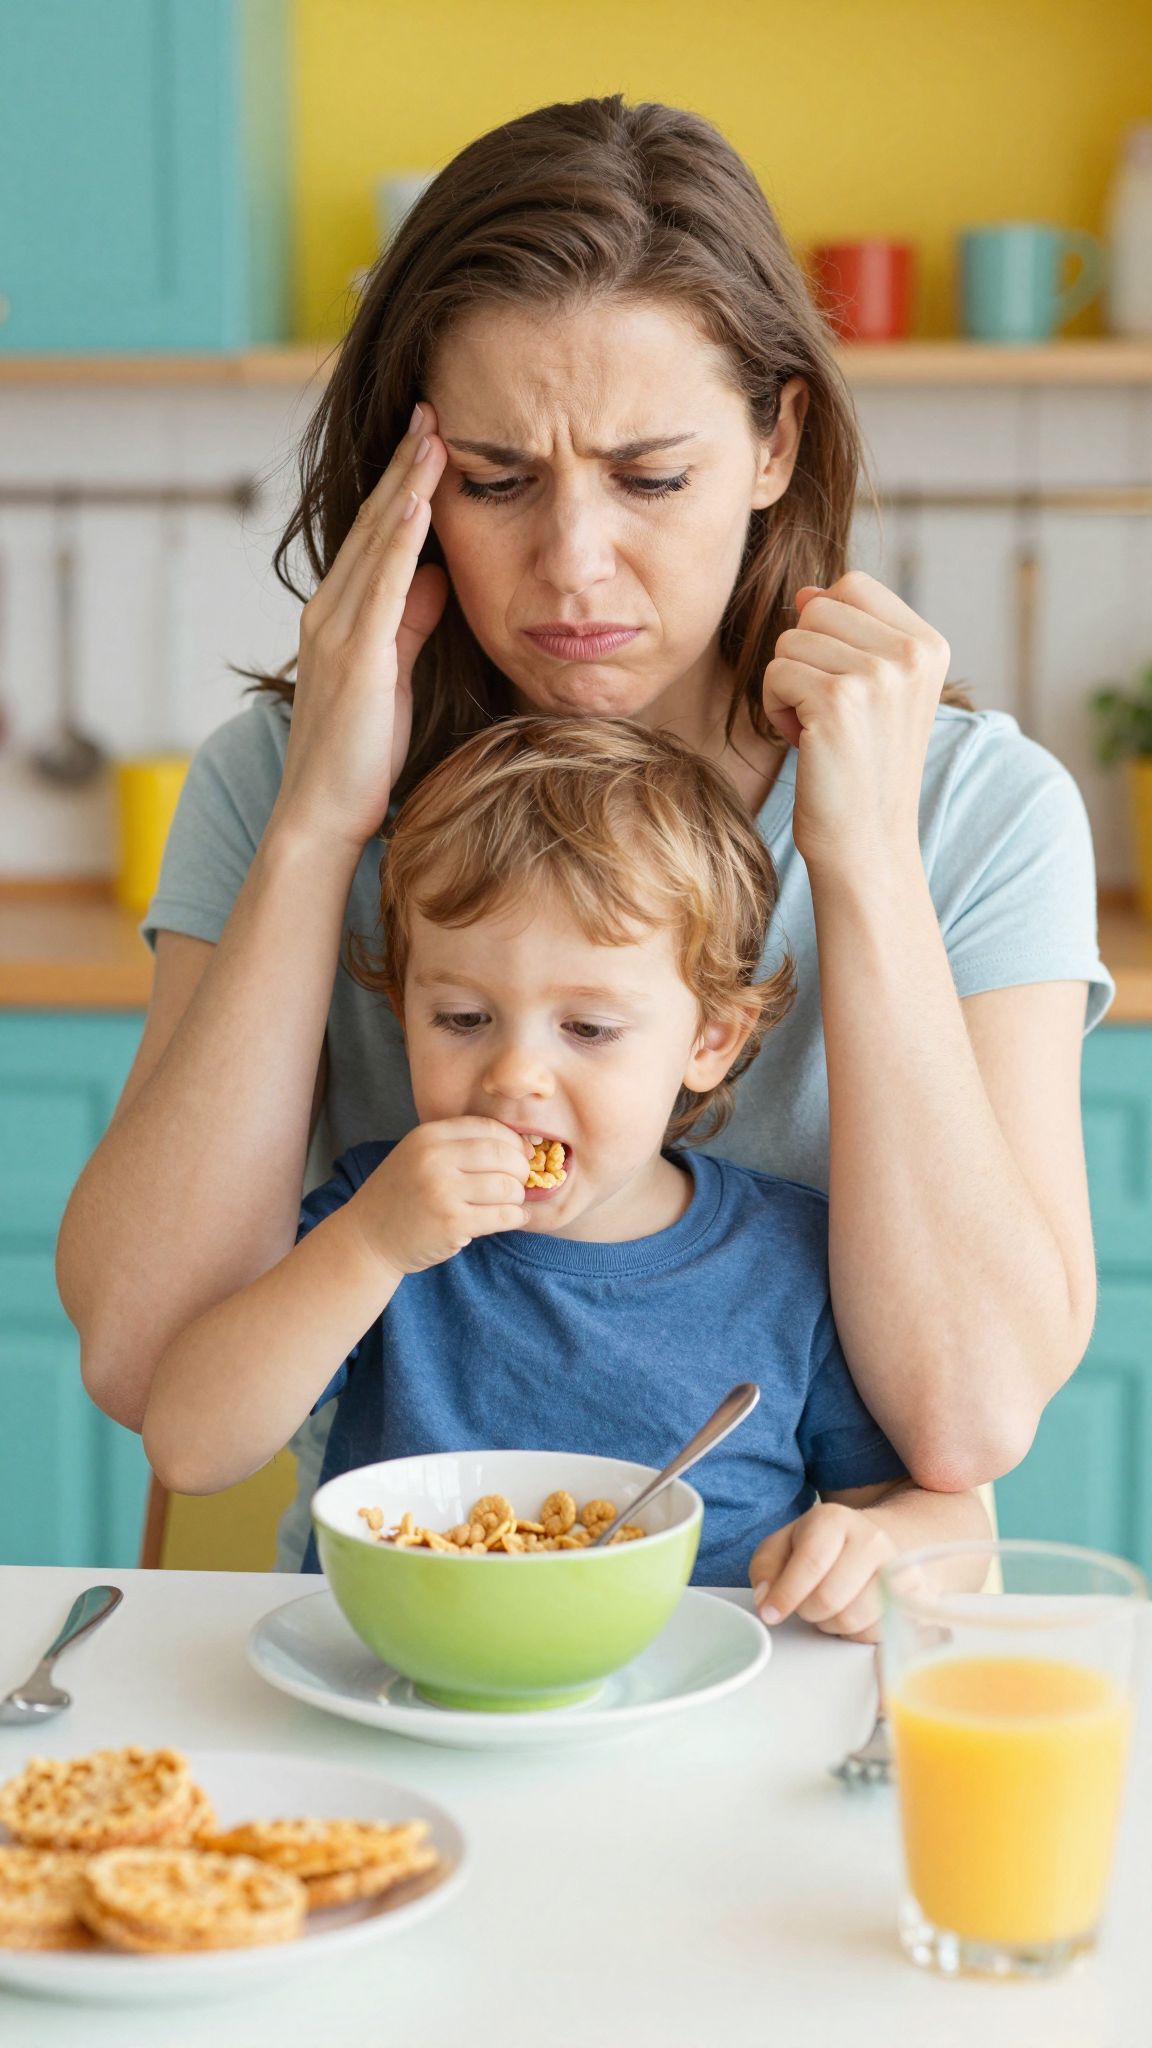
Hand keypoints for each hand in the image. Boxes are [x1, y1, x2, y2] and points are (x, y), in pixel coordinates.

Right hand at [274, 401, 450, 850]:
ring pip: (374, 542)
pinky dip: (399, 537)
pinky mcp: (355, 655)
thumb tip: (437, 575)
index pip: (373, 538)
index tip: (430, 441)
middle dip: (403, 466)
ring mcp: (337, 630)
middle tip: (431, 411)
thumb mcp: (396, 675)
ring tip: (433, 435)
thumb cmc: (361, 759)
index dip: (401, 487)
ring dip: (406, 485)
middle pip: (370, 524)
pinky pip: (381, 583)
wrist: (322, 814)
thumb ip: (412, 623)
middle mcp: (328, 613)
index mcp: (338, 617)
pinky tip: (420, 500)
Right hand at [348, 1119, 532, 1277]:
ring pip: (507, 1187)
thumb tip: (519, 1146)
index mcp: (429, 1136)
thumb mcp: (419, 1155)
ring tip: (511, 1203)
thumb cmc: (401, 1195)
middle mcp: (435, 1158)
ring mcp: (442, 1191)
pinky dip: (516, 1217)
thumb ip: (458, 1145)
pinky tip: (512, 1218)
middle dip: (521, 1170)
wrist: (368, 1237)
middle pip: (503, 1155)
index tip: (521, 1157)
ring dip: (518, 1196)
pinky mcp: (452, 1223)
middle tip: (519, 1183)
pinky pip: (503, 1216)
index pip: (490, 1128)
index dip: (514, 1143)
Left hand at [748, 1502, 897, 1642]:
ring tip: (829, 1607)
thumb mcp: (783, 1544)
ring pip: (853, 1620)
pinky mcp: (913, 1597)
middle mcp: (871, 1539)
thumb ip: (765, 1567)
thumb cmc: (820, 1547)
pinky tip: (852, 1612)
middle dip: (808, 1611)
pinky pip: (874, 1633)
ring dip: (831, 1624)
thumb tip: (766, 1600)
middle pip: (830, 1598)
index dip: (786, 1595)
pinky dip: (855, 1632)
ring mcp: (897, 1567)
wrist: (872, 1542)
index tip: (771, 1614)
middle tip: (805, 1603)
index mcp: (833, 1519)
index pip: (810, 1563)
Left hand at [761, 569, 949, 874]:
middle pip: (816, 607)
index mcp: (929, 644)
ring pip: (790, 640)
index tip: (845, 684)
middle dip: (805, 657)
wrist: (867, 842)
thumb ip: (851, 634)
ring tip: (820, 729)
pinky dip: (776, 709)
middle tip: (831, 712)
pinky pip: (775, 673)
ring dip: (789, 686)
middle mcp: (911, 653)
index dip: (828, 629)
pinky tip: (806, 743)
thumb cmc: (863, 767)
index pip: (852, 585)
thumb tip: (807, 591)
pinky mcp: (837, 701)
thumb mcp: (876, 691)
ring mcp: (877, 675)